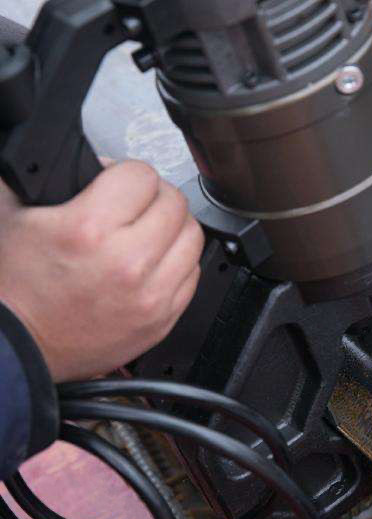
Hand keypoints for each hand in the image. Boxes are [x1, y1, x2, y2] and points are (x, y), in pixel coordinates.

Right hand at [0, 161, 204, 381]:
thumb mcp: (14, 214)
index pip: (142, 175)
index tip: (119, 183)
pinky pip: (193, 274)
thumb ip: (49, 175)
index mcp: (90, 230)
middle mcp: (127, 263)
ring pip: (193, 237)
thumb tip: (85, 157)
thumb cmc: (17, 288)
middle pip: (175, 203)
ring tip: (151, 231)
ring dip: (174, 227)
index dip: (127, 173)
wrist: (22, 346)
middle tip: (137, 204)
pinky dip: (179, 262)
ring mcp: (150, 295)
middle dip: (154, 196)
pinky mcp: (163, 319)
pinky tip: (157, 262)